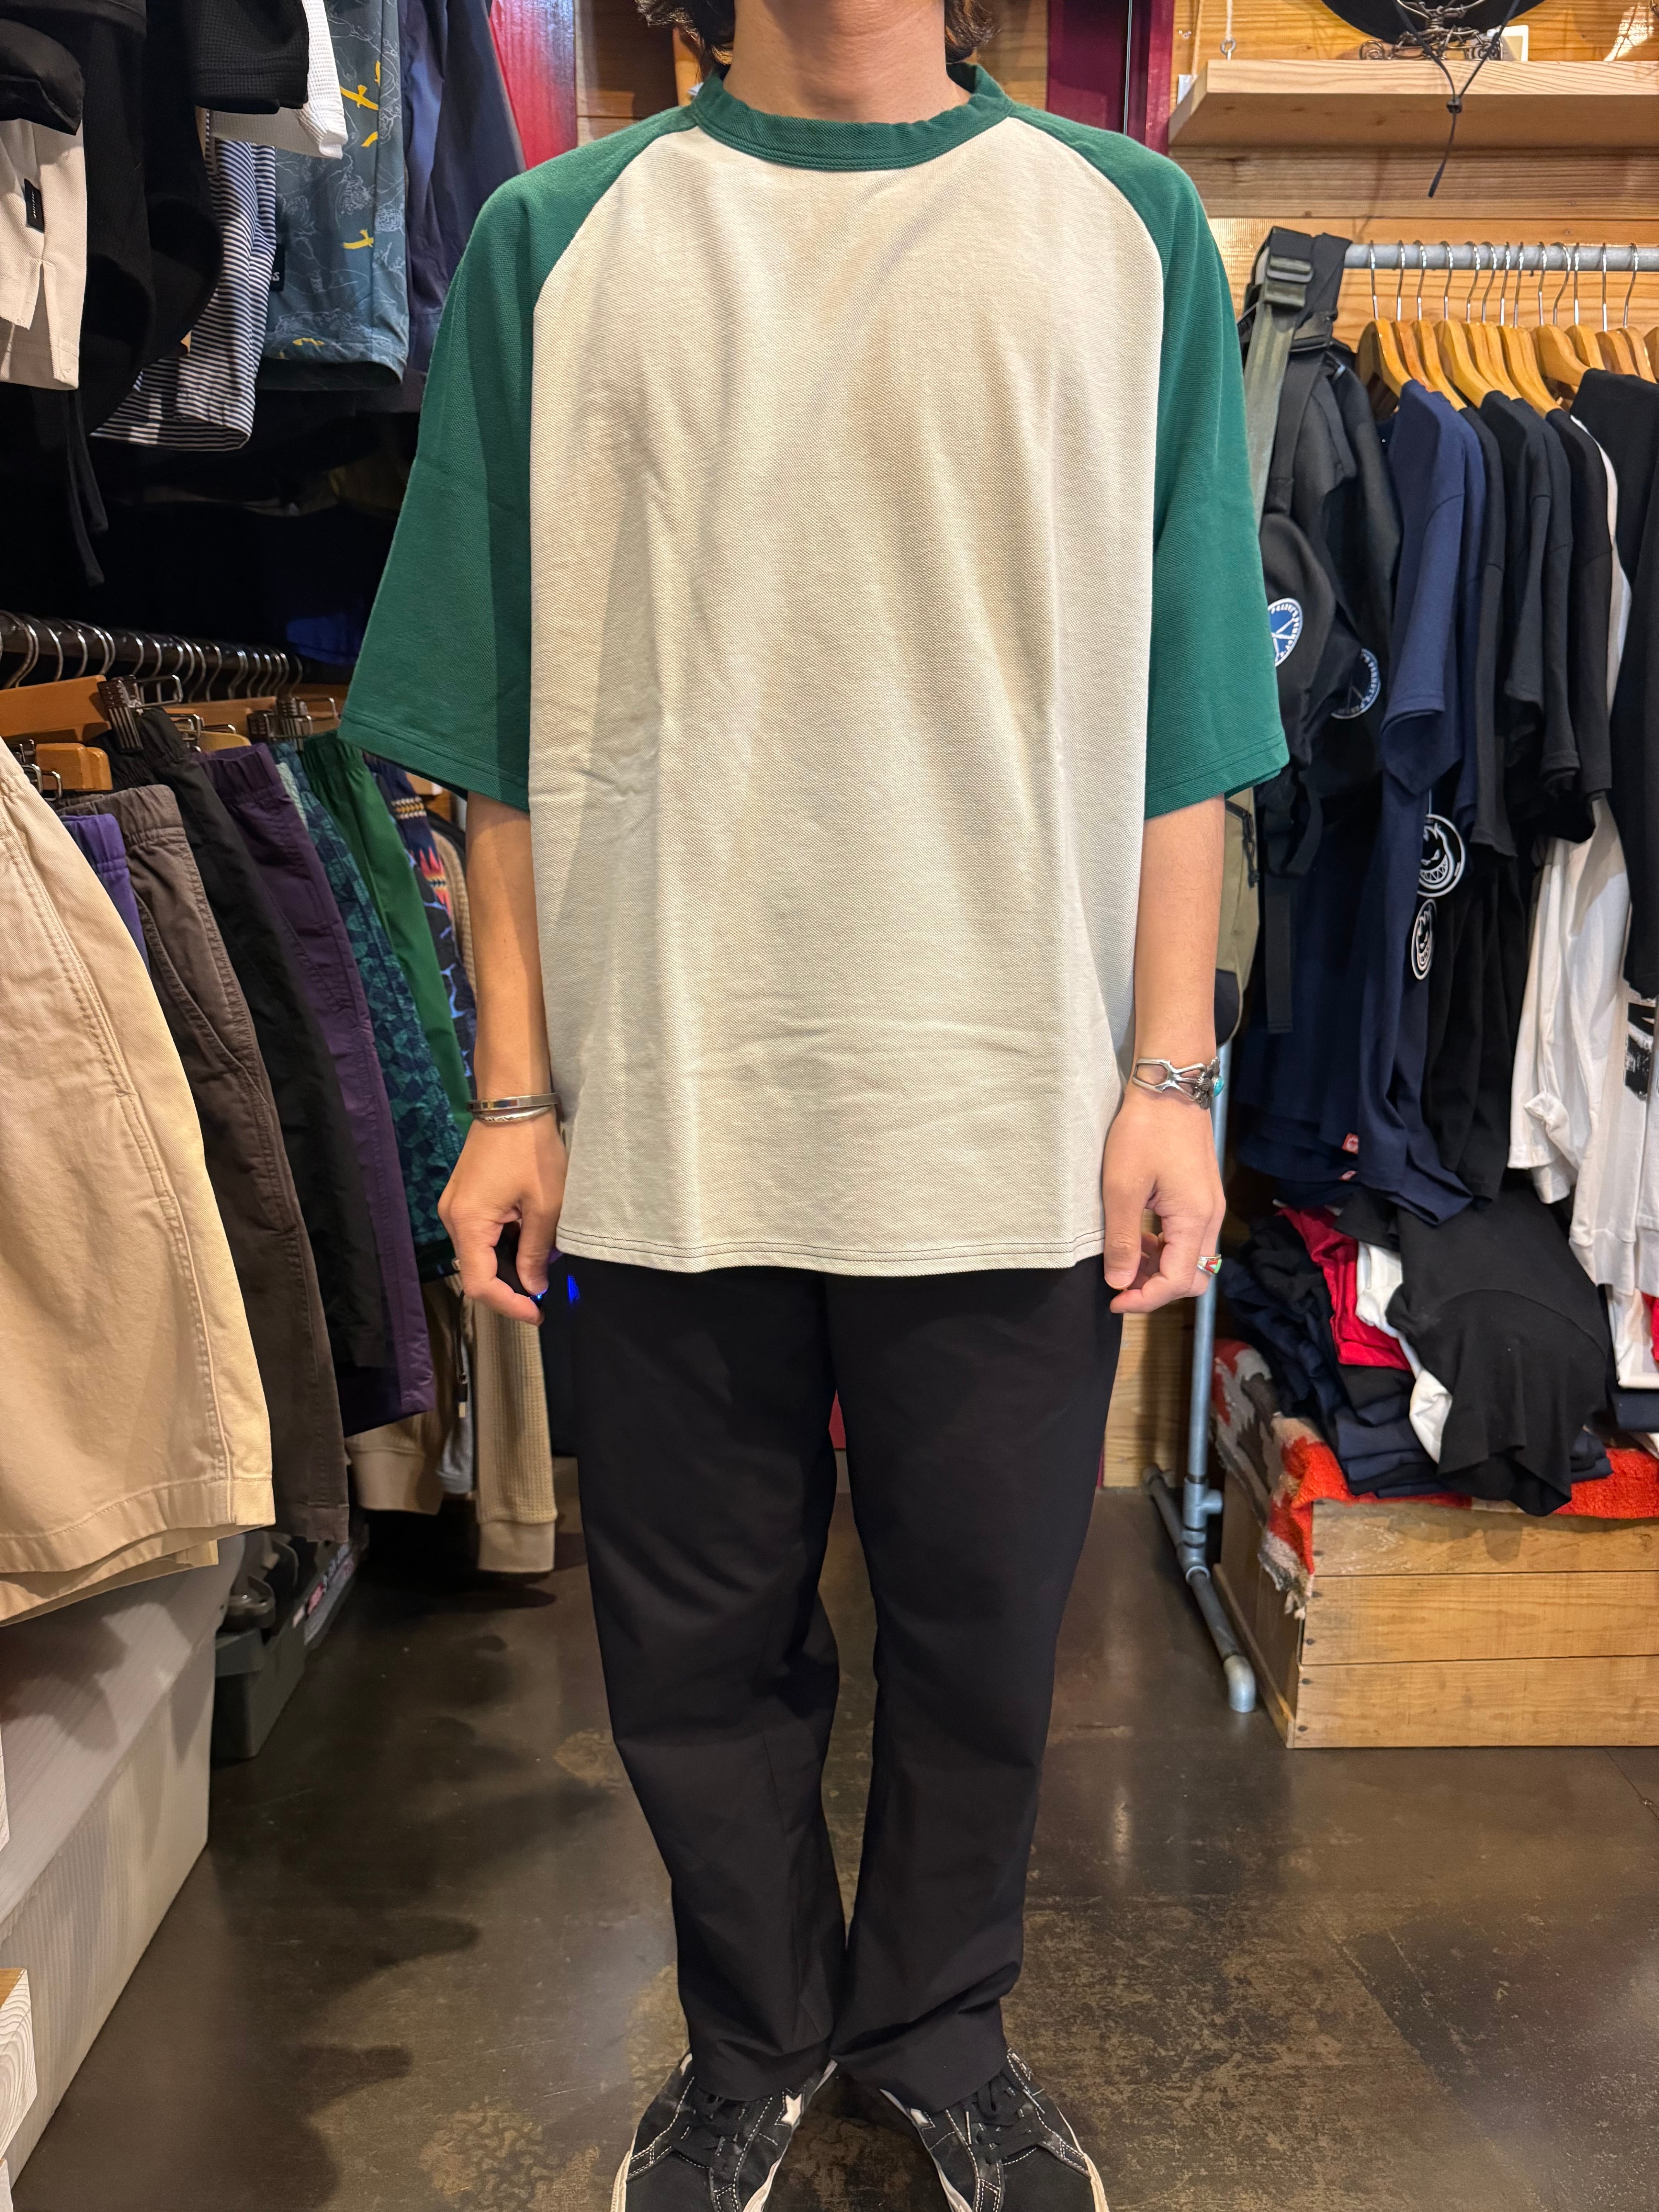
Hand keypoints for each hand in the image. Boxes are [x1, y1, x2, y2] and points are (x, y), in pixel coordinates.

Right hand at [438, 1115, 567, 1324]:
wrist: (513, 1102)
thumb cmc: (532, 1150)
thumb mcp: (545, 1206)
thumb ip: (536, 1251)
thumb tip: (534, 1287)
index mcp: (468, 1222)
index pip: (479, 1284)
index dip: (508, 1304)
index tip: (538, 1311)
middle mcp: (452, 1218)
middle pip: (476, 1271)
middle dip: (510, 1286)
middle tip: (544, 1291)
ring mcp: (454, 1207)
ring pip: (478, 1253)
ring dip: (508, 1264)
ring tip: (541, 1262)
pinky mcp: (463, 1197)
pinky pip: (480, 1234)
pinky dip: (503, 1244)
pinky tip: (527, 1238)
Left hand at [1101, 1086, 1224, 1315]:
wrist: (1168, 1087)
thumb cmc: (1143, 1132)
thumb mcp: (1122, 1188)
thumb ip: (1123, 1240)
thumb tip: (1120, 1283)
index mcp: (1194, 1219)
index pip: (1178, 1282)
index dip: (1145, 1299)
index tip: (1114, 1300)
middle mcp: (1210, 1218)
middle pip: (1193, 1278)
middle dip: (1157, 1288)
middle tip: (1120, 1282)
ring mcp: (1209, 1207)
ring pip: (1191, 1260)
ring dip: (1159, 1268)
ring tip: (1125, 1257)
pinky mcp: (1201, 1197)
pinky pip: (1189, 1239)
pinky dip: (1165, 1249)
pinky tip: (1140, 1236)